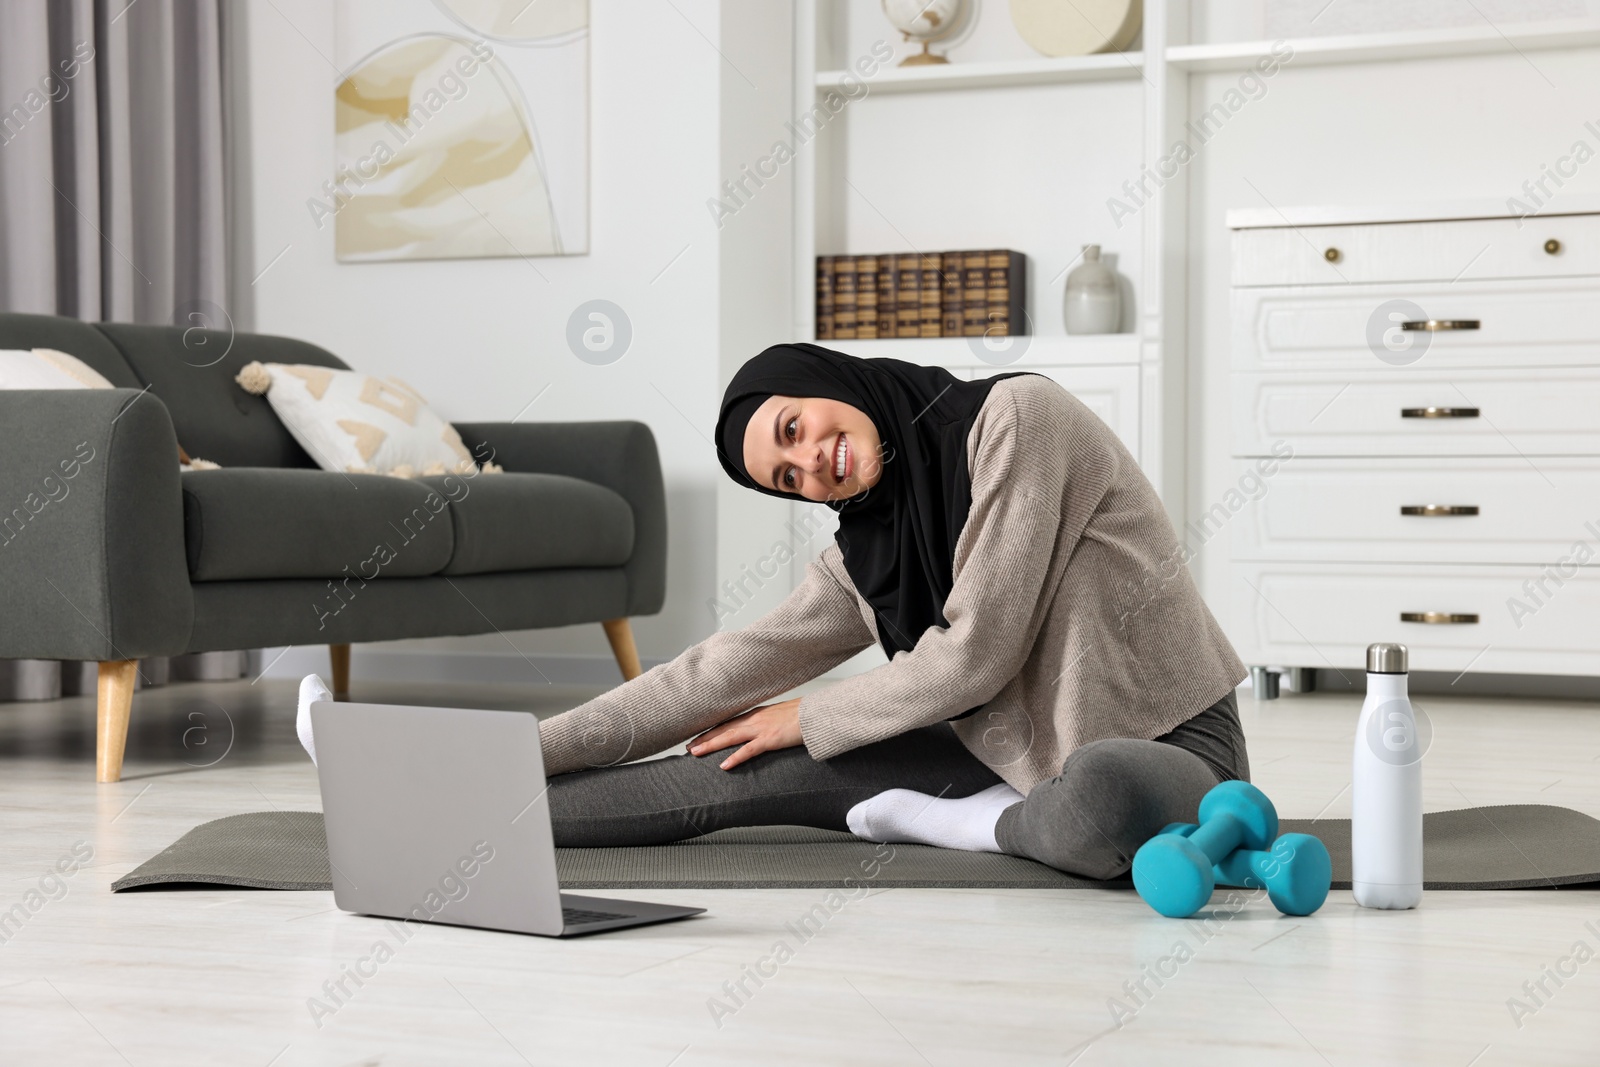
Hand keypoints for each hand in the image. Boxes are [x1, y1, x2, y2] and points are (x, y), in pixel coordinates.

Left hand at [687, 698, 802, 769]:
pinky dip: (735, 757)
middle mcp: (754, 719)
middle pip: (723, 728)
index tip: (698, 735)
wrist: (816, 713)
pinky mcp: (770, 739)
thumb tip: (762, 728)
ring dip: (711, 745)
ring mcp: (761, 729)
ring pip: (729, 737)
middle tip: (688, 746)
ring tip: (695, 753)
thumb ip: (768, 721)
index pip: (729, 722)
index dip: (712, 729)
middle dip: (704, 737)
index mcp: (757, 713)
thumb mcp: (780, 715)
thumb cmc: (802, 715)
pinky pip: (748, 750)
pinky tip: (724, 765)